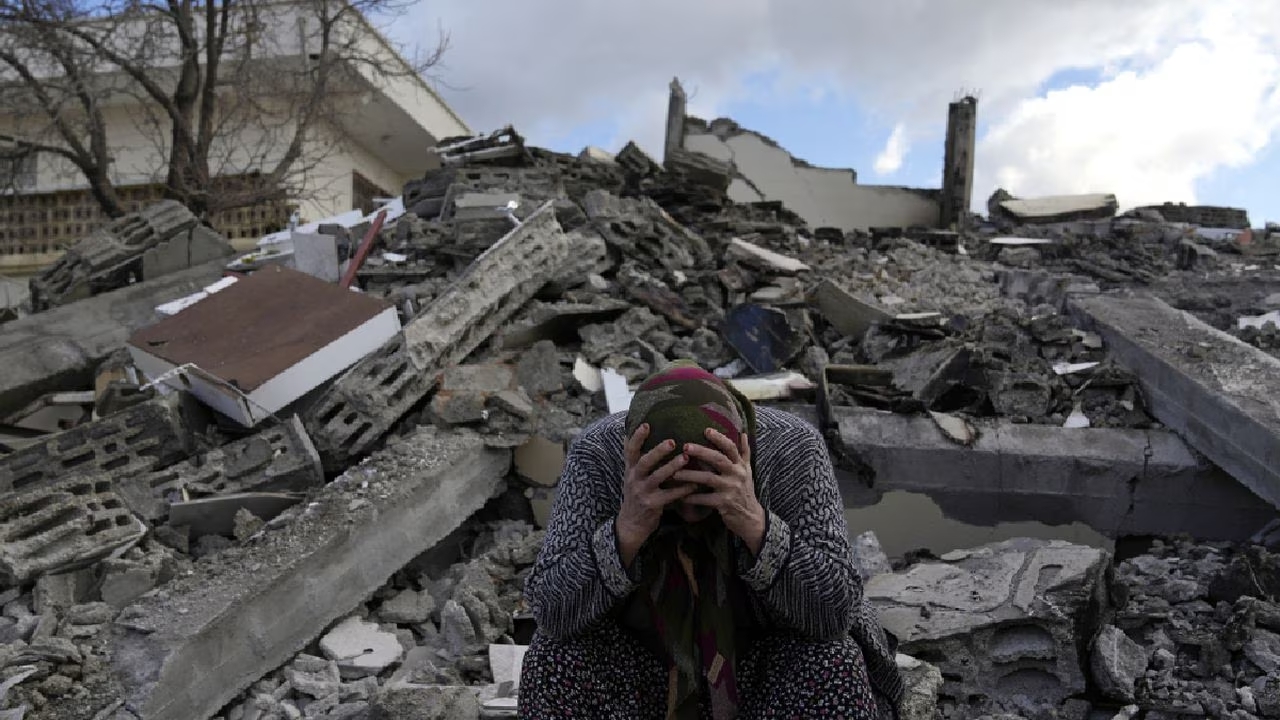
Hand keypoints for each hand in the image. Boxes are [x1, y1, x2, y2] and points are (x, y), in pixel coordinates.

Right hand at [616, 423, 696, 566]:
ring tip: (685, 458)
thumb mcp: (633, 477)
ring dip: (672, 467)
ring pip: (657, 477)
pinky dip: (682, 489)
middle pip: (644, 462)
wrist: (631, 524)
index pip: (630, 450)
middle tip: (672, 441)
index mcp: (630, 470)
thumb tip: (643, 437)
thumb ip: (639, 461)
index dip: (637, 437)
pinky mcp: (652, 505)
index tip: (646, 424)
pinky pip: (669, 495)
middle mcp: (634, 479)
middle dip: (658, 451)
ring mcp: (642, 492)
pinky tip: (694, 484)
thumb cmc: (637, 495)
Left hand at [672, 428, 766, 554]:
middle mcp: (737, 475)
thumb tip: (742, 432)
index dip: (720, 438)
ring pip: (709, 479)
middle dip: (702, 452)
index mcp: (740, 465)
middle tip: (685, 446)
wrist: (751, 518)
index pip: (731, 448)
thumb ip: (744, 452)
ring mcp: (731, 489)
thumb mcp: (747, 470)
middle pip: (719, 459)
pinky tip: (680, 496)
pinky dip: (692, 497)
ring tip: (674, 473)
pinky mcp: (724, 504)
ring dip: (691, 475)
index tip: (706, 430)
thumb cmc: (745, 491)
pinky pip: (705, 499)